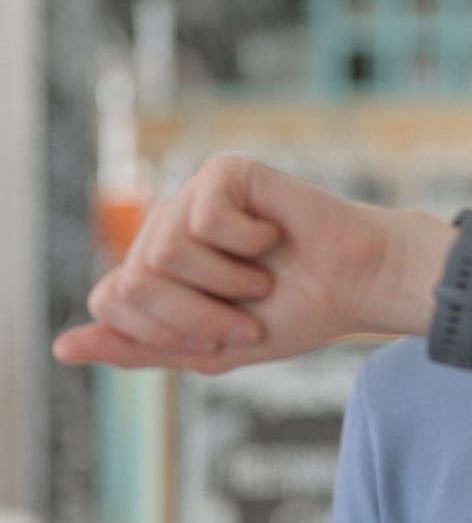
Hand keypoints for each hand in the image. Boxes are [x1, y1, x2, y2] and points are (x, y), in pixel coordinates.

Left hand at [52, 153, 438, 373]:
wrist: (358, 286)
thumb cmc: (295, 311)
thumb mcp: (211, 350)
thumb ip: (139, 349)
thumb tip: (61, 347)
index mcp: (155, 268)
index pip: (110, 299)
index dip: (165, 330)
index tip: (223, 339)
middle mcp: (166, 227)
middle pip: (133, 281)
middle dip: (197, 316)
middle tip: (248, 316)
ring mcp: (193, 196)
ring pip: (164, 251)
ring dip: (225, 283)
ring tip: (261, 277)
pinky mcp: (225, 172)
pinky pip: (204, 218)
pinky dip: (246, 243)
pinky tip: (272, 235)